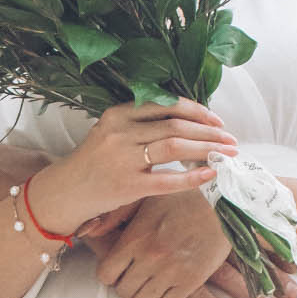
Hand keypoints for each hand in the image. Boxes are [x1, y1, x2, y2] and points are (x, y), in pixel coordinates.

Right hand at [30, 102, 234, 237]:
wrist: (65, 192)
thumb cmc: (94, 163)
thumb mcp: (112, 133)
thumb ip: (142, 125)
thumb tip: (188, 124)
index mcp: (118, 114)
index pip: (165, 105)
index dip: (196, 111)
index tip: (216, 120)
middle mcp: (120, 132)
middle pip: (175, 125)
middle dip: (209, 132)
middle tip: (230, 139)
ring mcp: (124, 159)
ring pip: (174, 146)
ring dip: (206, 149)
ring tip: (227, 154)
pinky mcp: (128, 186)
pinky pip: (168, 180)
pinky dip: (192, 176)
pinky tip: (210, 174)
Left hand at [89, 191, 236, 297]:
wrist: (224, 205)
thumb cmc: (184, 199)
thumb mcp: (147, 199)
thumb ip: (117, 214)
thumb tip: (89, 229)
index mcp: (136, 237)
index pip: (106, 274)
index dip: (110, 275)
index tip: (119, 271)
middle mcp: (150, 257)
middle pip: (123, 291)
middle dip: (127, 287)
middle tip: (136, 279)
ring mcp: (170, 271)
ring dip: (145, 296)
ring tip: (152, 285)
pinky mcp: (190, 281)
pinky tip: (168, 289)